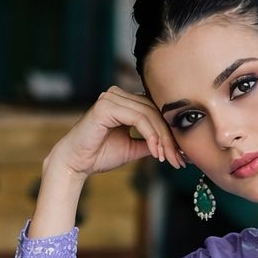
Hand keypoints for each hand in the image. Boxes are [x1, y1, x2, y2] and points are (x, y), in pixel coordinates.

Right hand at [44, 86, 185, 179]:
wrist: (76, 163)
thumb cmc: (100, 155)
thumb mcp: (132, 148)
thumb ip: (150, 142)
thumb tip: (173, 145)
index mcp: (124, 101)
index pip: (154, 110)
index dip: (169, 131)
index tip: (181, 154)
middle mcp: (117, 94)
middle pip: (154, 111)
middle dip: (169, 137)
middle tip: (179, 159)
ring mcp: (111, 97)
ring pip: (149, 114)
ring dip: (162, 138)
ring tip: (168, 158)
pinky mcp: (106, 106)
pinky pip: (138, 118)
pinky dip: (150, 135)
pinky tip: (155, 151)